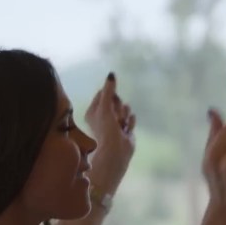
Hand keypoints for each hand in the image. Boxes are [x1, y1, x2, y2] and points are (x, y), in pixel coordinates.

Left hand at [84, 72, 135, 192]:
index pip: (104, 93)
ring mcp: (115, 122)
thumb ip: (109, 91)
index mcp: (93, 110)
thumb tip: (111, 74)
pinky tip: (126, 129)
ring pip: (125, 108)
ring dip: (125, 114)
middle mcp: (103, 115)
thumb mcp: (105, 107)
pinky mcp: (125, 128)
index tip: (112, 101)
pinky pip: (131, 117)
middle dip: (119, 106)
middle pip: (116, 100)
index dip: (111, 95)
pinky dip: (130, 122)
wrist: (116, 150)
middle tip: (116, 115)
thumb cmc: (106, 129)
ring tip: (121, 124)